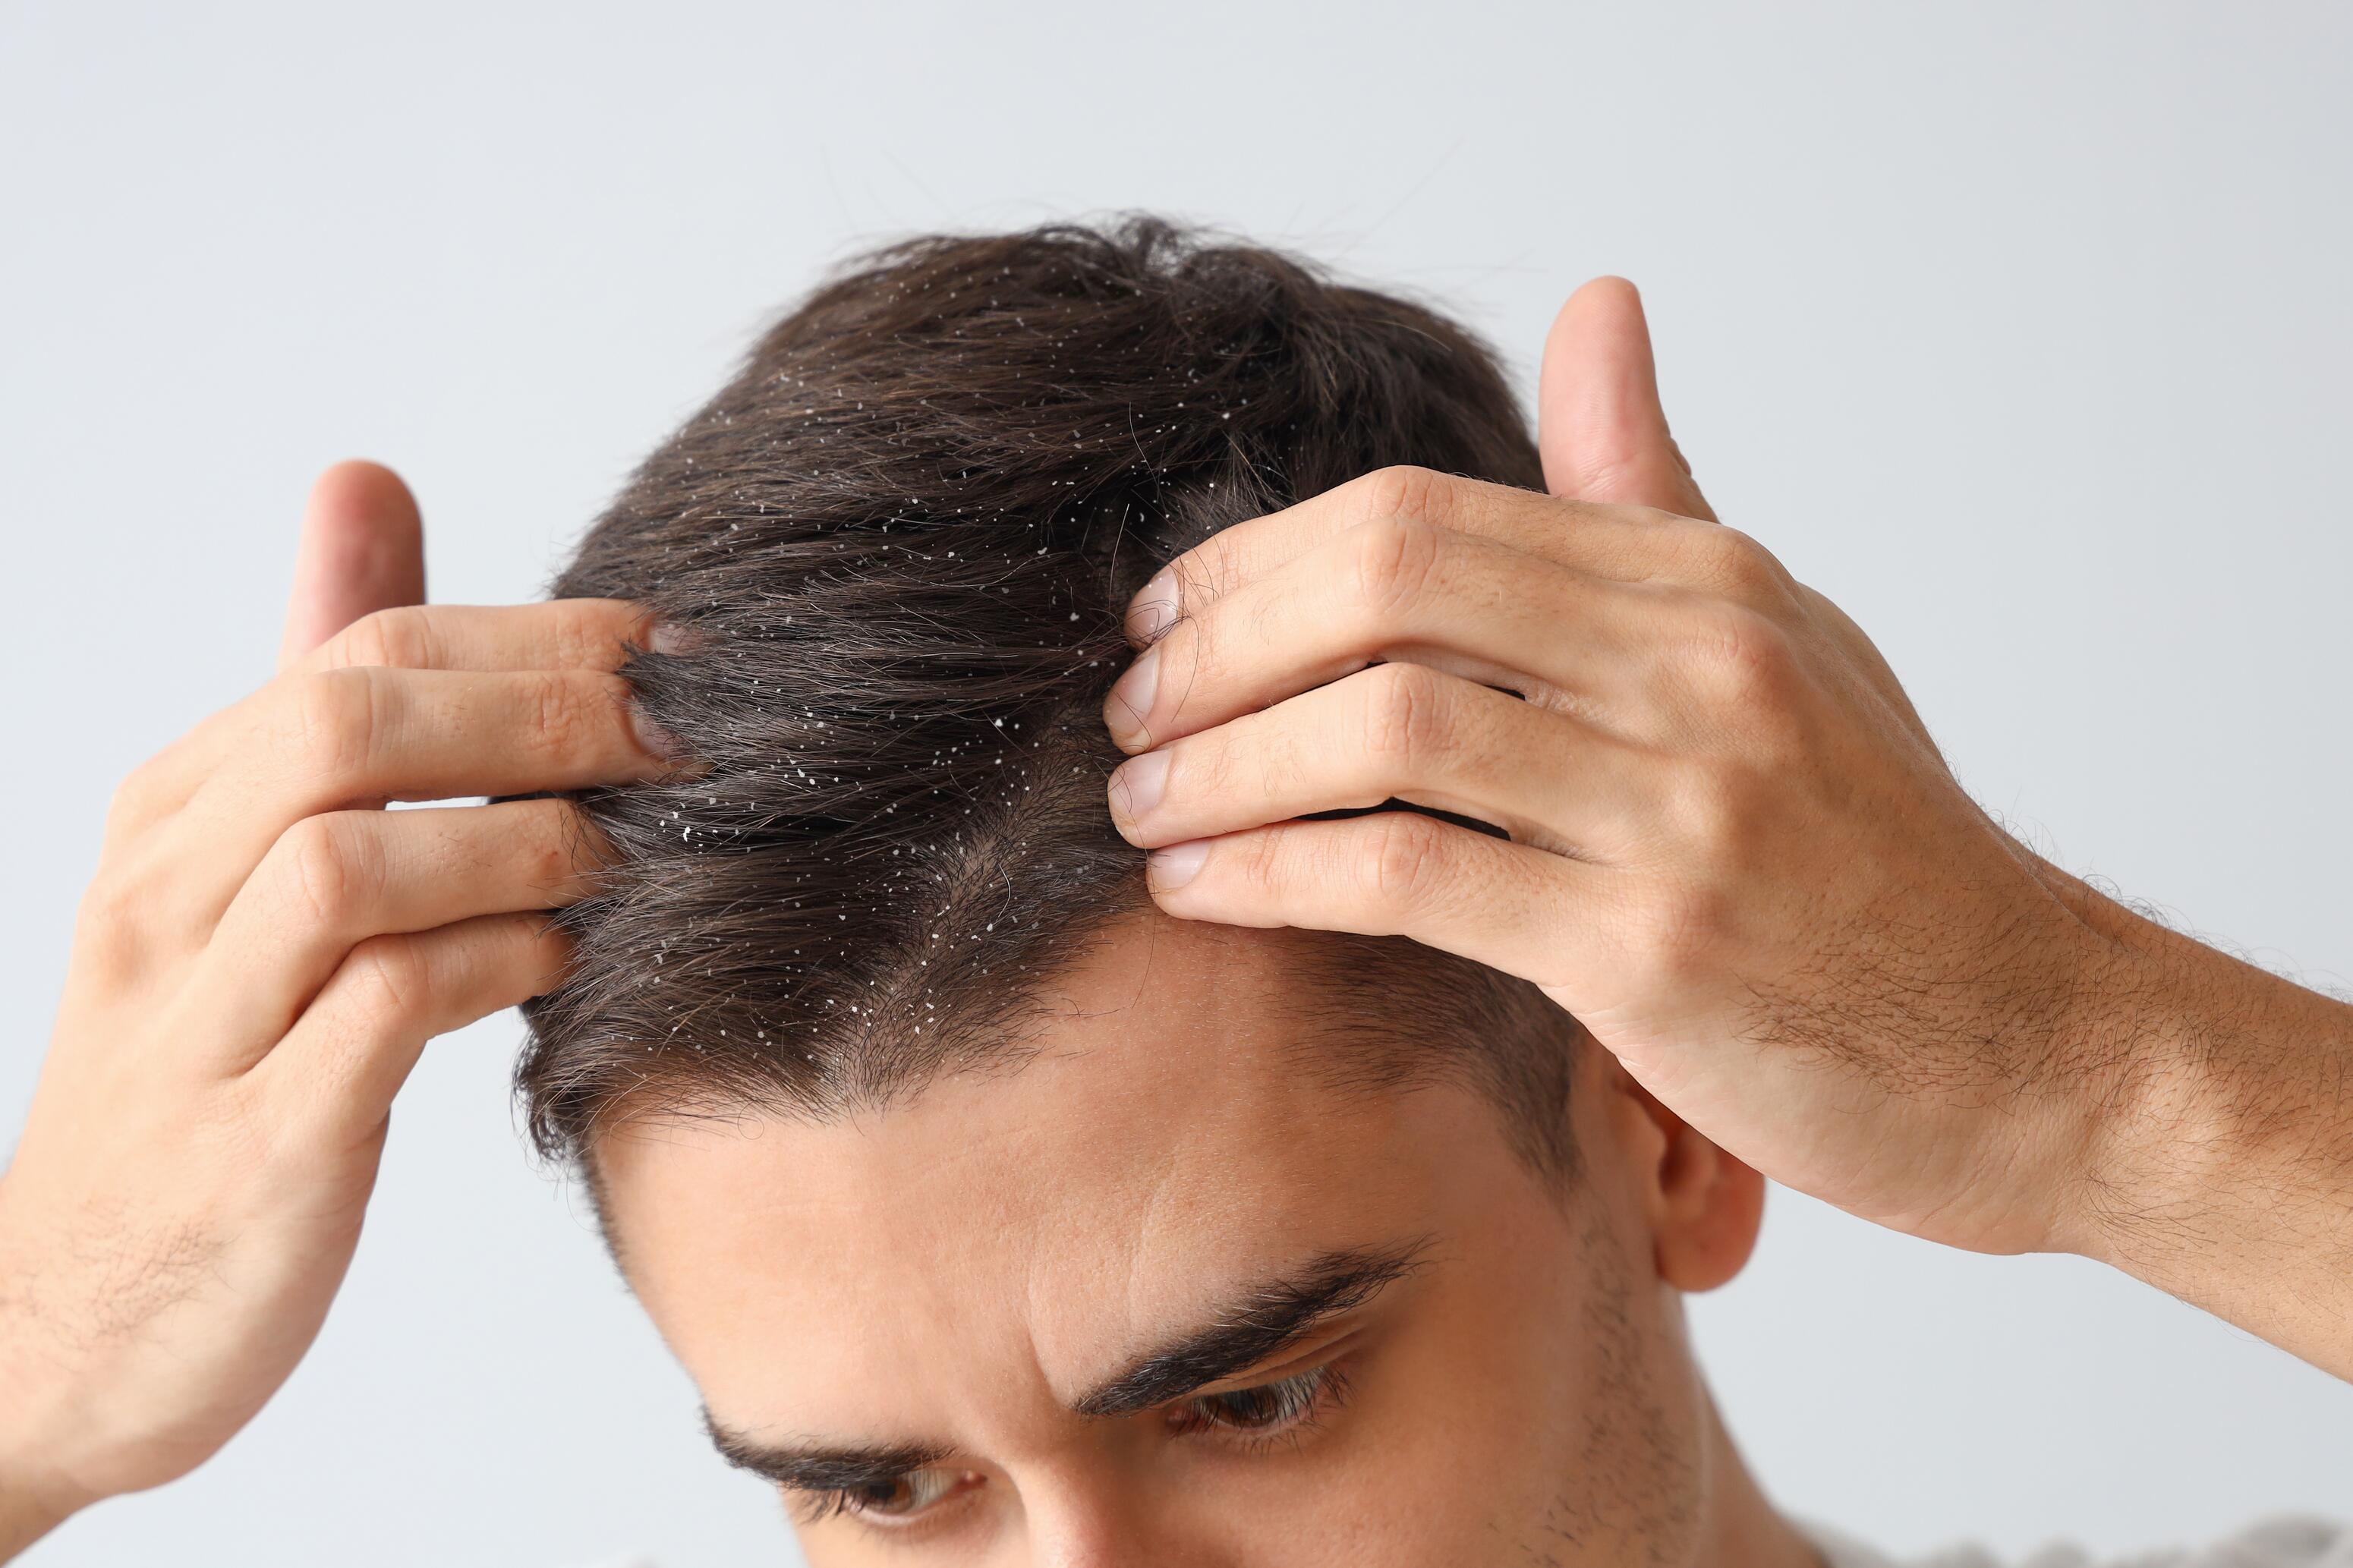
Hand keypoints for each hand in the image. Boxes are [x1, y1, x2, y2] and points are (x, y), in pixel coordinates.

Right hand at [0, 464, 669, 1550]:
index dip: (540, 636)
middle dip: (546, 710)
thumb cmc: (205, 1072)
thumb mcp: (244, 869)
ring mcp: (194, 1019)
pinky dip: (496, 963)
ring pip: (354, 858)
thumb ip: (322, 694)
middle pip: (353, 725)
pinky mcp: (251, 1144)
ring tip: (630, 853)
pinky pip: (382, 1010)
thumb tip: (369, 481)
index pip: (364, 654)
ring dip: (525, 838)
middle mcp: (164, 894)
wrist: (65, 1328)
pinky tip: (568, 958)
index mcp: (174, 811)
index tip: (673, 651)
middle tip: (682, 736)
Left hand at [1100, 281, 2143, 1259]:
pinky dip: (1275, 876)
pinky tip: (1201, 892)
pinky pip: (1411, 879)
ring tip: (1140, 806)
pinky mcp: (1654, 949)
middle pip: (1388, 588)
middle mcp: (1696, 663)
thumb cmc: (1882, 851)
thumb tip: (1594, 305)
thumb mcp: (1783, 637)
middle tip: (1126, 710)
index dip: (1260, 560)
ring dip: (1221, 766)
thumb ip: (1651, 489)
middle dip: (1218, 648)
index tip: (1164, 621)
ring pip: (1382, 730)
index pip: (1425, 514)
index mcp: (1703, 580)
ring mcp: (1682, 803)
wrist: (2035, 1043)